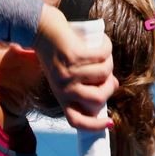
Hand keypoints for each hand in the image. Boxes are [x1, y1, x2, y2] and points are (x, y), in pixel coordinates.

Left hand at [35, 4, 118, 130]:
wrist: (39, 29)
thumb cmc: (57, 52)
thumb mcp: (68, 73)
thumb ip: (88, 83)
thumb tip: (114, 85)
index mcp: (61, 96)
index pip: (76, 121)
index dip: (94, 126)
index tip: (109, 123)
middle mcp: (63, 88)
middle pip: (98, 100)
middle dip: (110, 86)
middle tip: (107, 73)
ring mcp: (68, 73)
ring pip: (104, 74)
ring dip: (109, 62)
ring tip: (102, 54)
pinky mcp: (75, 55)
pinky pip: (103, 56)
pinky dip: (107, 47)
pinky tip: (102, 42)